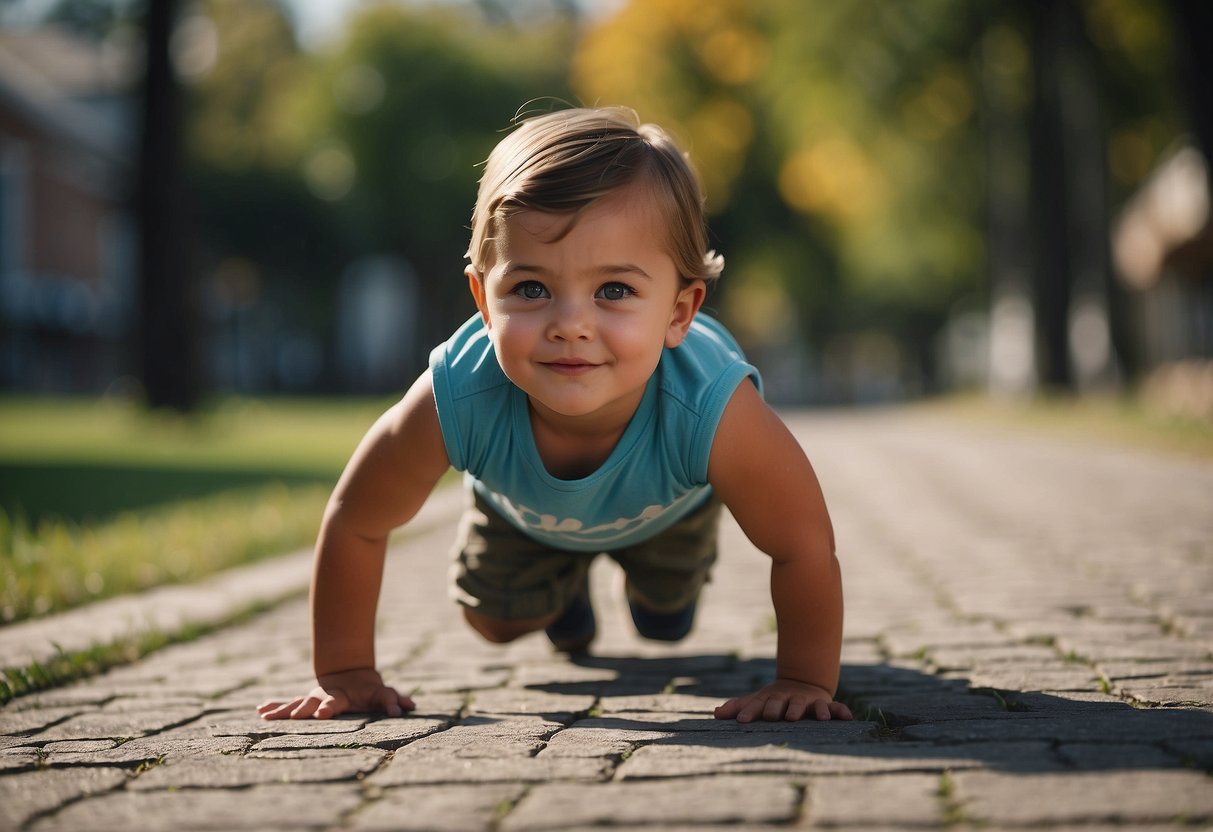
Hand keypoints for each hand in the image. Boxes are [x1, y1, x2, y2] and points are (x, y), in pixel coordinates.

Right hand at [257, 668, 414, 719]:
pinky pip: (287, 706)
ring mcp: (312, 700)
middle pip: (310, 704)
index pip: (334, 703)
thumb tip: (410, 706)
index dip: (329, 708)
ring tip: (265, 716)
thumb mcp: (383, 694)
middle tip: (294, 716)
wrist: (352, 677)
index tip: (322, 714)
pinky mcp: (305, 704)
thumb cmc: (370, 691)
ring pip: (294, 705)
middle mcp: (322, 698)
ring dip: (281, 710)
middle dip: (302, 710)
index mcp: (340, 697)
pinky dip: (275, 707)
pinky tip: (260, 712)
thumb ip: (394, 700)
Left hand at [713, 679, 852, 722]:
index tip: (741, 721)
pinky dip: (840, 711)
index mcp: (770, 698)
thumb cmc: (774, 699)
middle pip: (781, 703)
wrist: (802, 682)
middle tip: (777, 717)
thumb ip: (737, 707)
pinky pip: (835, 707)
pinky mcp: (824, 704)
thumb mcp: (756, 701)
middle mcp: (788, 699)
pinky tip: (847, 717)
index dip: (750, 712)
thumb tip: (715, 714)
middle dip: (778, 709)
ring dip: (808, 710)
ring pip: (806, 704)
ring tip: (810, 718)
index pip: (757, 705)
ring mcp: (807, 701)